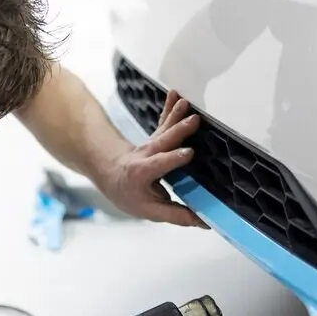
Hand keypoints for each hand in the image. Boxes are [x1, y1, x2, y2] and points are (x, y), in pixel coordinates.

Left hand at [98, 90, 207, 227]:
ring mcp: (151, 144)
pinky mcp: (156, 138)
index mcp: (142, 173)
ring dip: (176, 115)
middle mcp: (146, 155)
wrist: (111, 175)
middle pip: (163, 141)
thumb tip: (205, 221)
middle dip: (178, 131)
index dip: (173, 159)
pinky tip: (175, 94)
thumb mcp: (149, 211)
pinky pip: (164, 121)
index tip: (189, 153)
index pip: (160, 164)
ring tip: (186, 103)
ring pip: (164, 128)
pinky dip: (170, 107)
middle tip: (193, 120)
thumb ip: (177, 215)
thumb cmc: (130, 194)